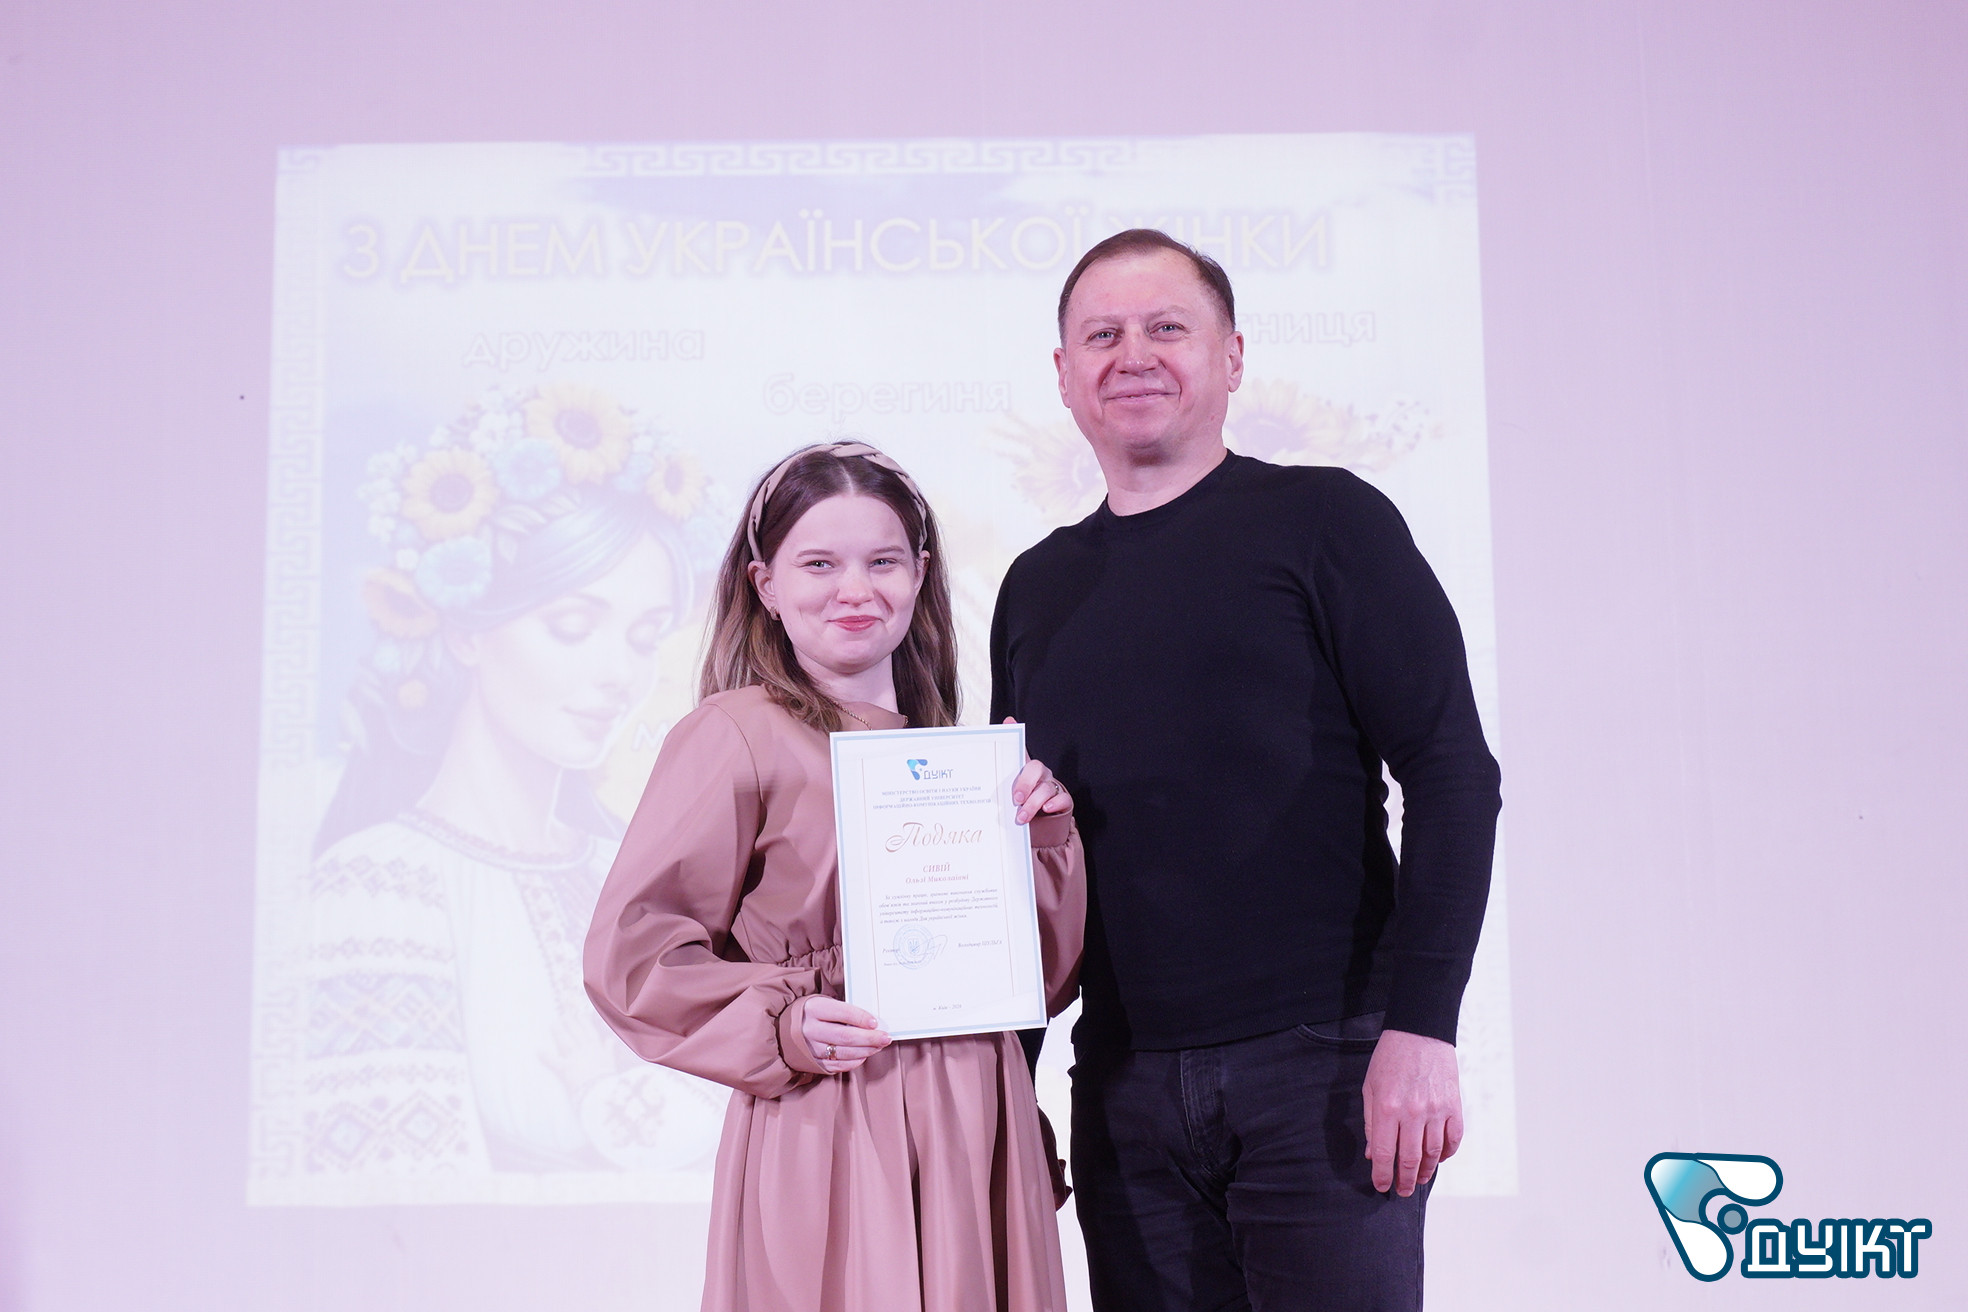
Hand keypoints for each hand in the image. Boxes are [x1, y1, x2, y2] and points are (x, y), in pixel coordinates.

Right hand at [801, 996, 889, 1073]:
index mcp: (814, 1009)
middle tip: (885, 1038)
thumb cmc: (810, 1014)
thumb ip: (842, 1011)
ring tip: (879, 1046)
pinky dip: (854, 1061)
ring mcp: (811, 1049)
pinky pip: (838, 1065)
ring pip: (844, 1053)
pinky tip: (864, 1055)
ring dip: (866, 1051)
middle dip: (869, 1038)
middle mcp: (811, 1030)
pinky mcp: (814, 1063)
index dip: (861, 1018)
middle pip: (846, 1037)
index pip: (842, 1013)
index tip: (875, 1022)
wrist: (782, 1030)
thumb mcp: (821, 1003)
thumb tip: (870, 1022)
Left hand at [1004, 717, 1072, 823]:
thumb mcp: (1009, 793)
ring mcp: (1053, 787)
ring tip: (1021, 817)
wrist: (1042, 823)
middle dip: (1025, 783)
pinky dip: (1054, 804)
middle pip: (1036, 768)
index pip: (1021, 751)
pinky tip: (1046, 810)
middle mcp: (1041, 775)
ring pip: (1046, 789)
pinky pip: (1063, 799)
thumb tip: (988, 747)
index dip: (1016, 735)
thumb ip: (1000, 780)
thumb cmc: (1023, 805)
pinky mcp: (1064, 801)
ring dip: (1033, 804)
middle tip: (1015, 799)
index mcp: (1026, 770)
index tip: (1008, 722)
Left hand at [1362, 1028, 1462, 1196]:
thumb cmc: (1390, 1059)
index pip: (1384, 1153)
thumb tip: (1373, 1154)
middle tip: (1402, 1191)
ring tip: (1418, 1179)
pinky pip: (1453, 1139)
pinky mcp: (1454, 1106)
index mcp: (1387, 1108)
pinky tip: (1438, 1159)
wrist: (1420, 1032)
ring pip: (1433, 1154)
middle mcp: (1412, 1113)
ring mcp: (1436, 1110)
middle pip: (1409, 1159)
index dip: (1382, 1175)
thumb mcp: (1370, 1087)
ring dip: (1425, 1171)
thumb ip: (1370, 1122)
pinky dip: (1447, 1154)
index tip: (1381, 1187)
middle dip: (1404, 1180)